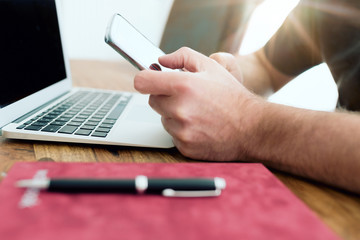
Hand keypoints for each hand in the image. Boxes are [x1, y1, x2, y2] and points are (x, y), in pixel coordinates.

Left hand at [134, 47, 262, 160]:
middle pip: (152, 101)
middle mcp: (179, 109)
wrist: (252, 128)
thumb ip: (182, 56)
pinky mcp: (185, 147)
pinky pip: (173, 135)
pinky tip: (200, 126)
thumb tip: (161, 60)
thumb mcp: (211, 66)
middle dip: (165, 97)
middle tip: (185, 96)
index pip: (142, 82)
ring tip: (197, 113)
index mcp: (183, 86)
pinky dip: (182, 131)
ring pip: (164, 119)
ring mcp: (181, 131)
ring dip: (174, 115)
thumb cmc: (232, 96)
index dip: (146, 78)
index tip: (150, 79)